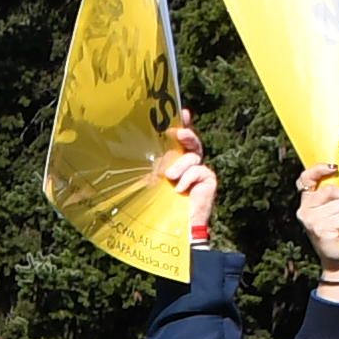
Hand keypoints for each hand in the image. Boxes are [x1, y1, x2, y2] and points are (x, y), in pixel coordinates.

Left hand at [154, 117, 220, 244]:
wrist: (174, 227)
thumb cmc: (158, 207)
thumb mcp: (149, 181)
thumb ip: (149, 166)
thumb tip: (129, 149)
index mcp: (173, 162)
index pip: (179, 140)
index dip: (183, 124)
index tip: (183, 112)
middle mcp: (188, 164)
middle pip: (192, 142)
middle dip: (187, 134)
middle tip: (178, 132)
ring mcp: (200, 171)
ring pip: (193, 156)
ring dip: (181, 165)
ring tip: (170, 177)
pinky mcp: (209, 180)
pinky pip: (199, 170)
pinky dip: (188, 178)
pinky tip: (180, 190)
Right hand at [294, 159, 338, 274]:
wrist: (338, 260)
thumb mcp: (334, 209)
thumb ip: (334, 195)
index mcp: (307, 202)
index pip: (305, 179)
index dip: (318, 169)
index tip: (333, 168)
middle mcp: (304, 210)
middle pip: (330, 190)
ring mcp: (310, 220)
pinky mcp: (320, 229)